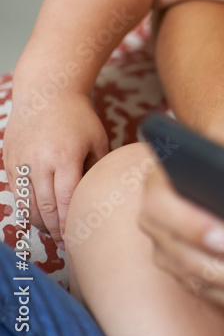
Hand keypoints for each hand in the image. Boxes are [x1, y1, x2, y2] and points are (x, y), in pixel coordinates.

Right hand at [3, 91, 108, 245]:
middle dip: (56, 229)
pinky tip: (40, 215)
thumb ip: (98, 169)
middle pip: (45, 207)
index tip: (78, 236)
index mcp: (64, 158)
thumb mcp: (97, 140)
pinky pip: (17, 192)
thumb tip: (102, 196)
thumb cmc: (78, 118)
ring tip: (54, 233)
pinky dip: (27, 207)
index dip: (71, 222)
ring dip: (40, 222)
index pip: (66, 200)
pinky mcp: (9, 161)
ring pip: (27, 204)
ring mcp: (20, 162)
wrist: (45, 94)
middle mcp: (39, 162)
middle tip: (67, 242)